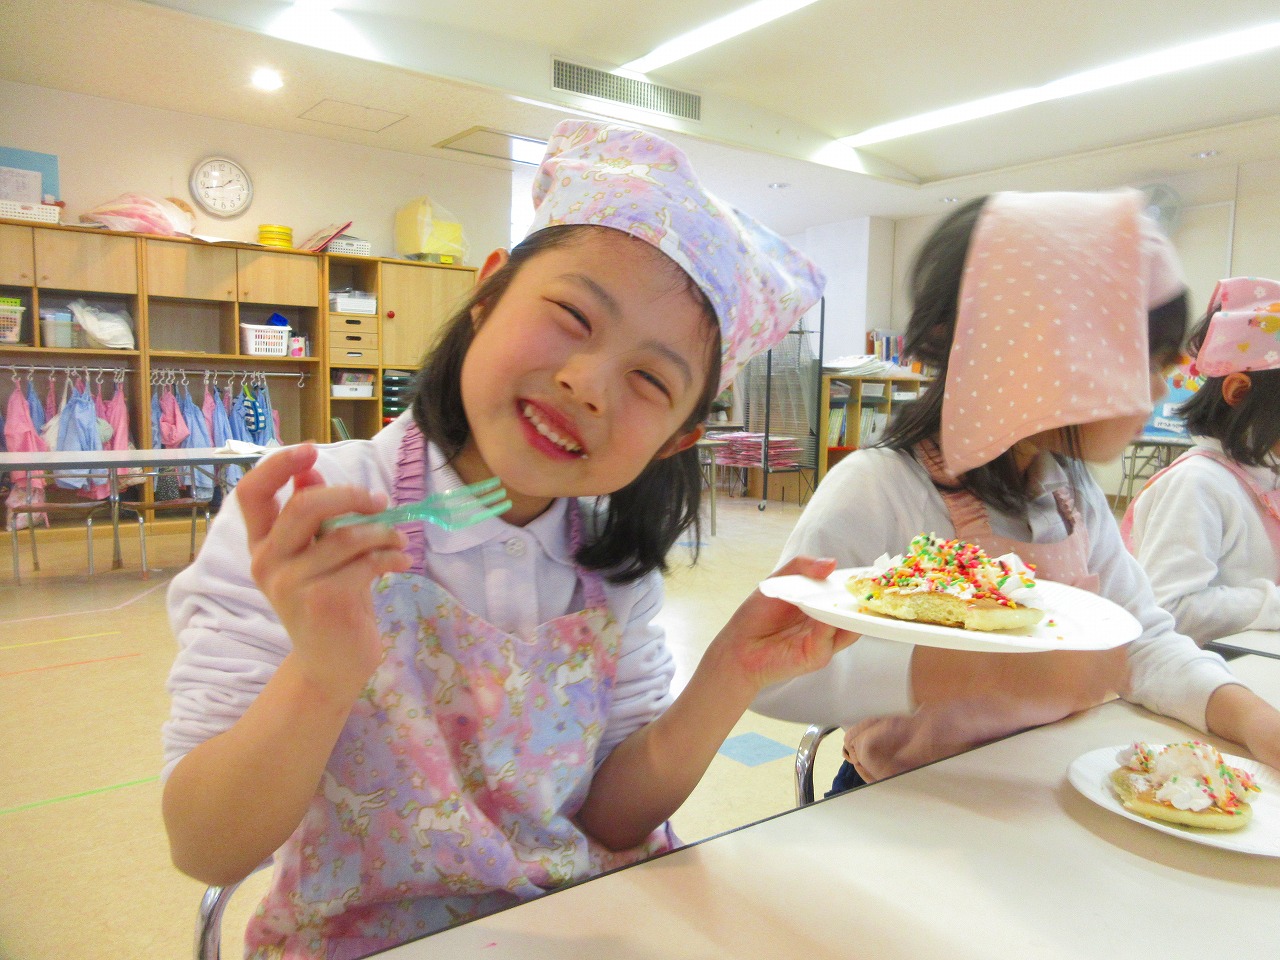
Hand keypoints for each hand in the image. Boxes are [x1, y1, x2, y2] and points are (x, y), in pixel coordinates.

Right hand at [238, 444, 410, 701]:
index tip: (310, 449)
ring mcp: (292, 585)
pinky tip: (401, 562)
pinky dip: (390, 557)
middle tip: (380, 501)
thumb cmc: (327, 601)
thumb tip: (310, 471)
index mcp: (261, 546)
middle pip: (304, 506)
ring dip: (381, 532)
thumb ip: (311, 519)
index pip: (250, 493)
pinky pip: (365, 563)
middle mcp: (268, 563)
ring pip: (344, 536)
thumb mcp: (314, 557)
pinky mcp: (324, 602)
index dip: (277, 466)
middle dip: (350, 495)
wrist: (331, 664)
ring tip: (399, 542)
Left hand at [706, 556, 857, 693]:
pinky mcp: (817, 655)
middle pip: (854, 610)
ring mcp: (825, 640)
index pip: (845, 592)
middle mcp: (827, 622)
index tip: (871, 573)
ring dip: (853, 612)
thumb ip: (802, 567)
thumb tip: (832, 563)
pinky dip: (832, 625)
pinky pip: (830, 638)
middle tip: (875, 585)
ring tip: (859, 597)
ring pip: (849, 626)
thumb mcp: (779, 580)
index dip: (858, 583)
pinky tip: (829, 614)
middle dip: (864, 598)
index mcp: (820, 602)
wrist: (739, 646)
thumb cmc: (757, 614)